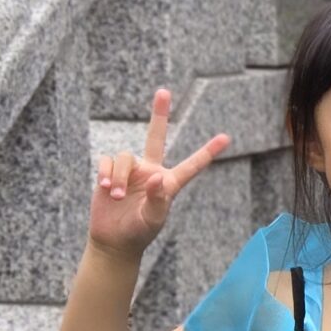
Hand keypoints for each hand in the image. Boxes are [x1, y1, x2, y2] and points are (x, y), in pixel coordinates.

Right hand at [89, 88, 229, 259]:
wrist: (114, 239)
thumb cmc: (139, 232)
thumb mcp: (153, 219)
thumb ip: (159, 200)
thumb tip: (156, 177)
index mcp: (169, 183)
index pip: (191, 166)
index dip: (207, 152)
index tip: (226, 138)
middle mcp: (151, 171)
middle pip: (155, 137)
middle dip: (159, 114)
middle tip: (164, 91)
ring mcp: (130, 170)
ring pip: (124, 156)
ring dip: (118, 176)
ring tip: (115, 195)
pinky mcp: (109, 171)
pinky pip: (106, 161)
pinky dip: (105, 173)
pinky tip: (104, 188)